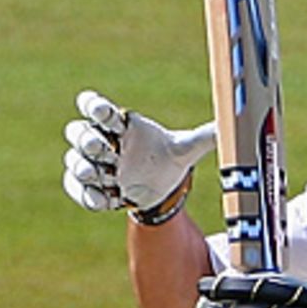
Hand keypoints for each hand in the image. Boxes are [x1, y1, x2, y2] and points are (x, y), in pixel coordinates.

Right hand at [62, 89, 215, 217]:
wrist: (160, 191)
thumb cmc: (165, 160)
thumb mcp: (184, 149)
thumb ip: (203, 137)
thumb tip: (232, 125)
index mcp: (119, 124)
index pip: (95, 107)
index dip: (94, 107)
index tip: (104, 113)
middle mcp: (100, 141)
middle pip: (78, 132)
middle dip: (87, 140)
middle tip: (104, 149)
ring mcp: (92, 165)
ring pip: (74, 160)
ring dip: (85, 167)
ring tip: (104, 175)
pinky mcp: (89, 188)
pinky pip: (76, 189)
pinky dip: (86, 195)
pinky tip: (105, 201)